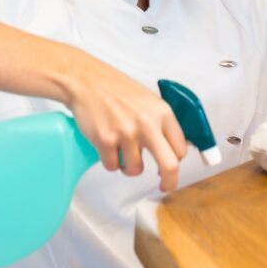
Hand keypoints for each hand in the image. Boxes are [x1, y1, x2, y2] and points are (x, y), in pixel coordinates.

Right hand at [62, 53, 187, 190]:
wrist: (86, 81)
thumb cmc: (115, 90)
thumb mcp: (148, 101)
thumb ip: (161, 122)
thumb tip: (174, 147)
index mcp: (162, 113)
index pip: (180, 149)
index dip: (175, 162)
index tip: (169, 169)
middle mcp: (147, 124)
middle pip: (169, 165)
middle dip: (168, 182)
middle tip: (164, 186)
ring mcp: (126, 133)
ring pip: (135, 170)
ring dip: (128, 167)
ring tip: (121, 152)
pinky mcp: (106, 141)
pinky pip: (112, 166)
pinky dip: (110, 162)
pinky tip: (106, 146)